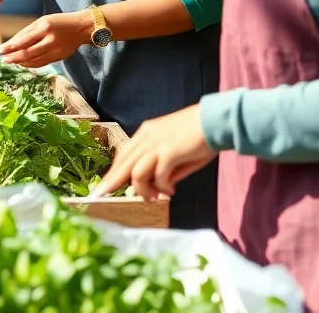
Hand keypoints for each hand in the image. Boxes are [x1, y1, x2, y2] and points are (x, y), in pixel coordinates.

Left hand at [0, 10, 91, 68]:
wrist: (81, 27)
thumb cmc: (59, 22)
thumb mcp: (42, 21)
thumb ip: (27, 32)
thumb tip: (11, 43)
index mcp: (44, 28)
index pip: (23, 41)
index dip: (9, 47)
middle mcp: (50, 41)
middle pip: (27, 53)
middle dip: (12, 57)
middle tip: (2, 59)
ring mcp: (55, 51)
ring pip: (34, 61)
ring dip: (20, 63)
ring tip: (10, 61)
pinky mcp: (59, 58)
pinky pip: (42, 64)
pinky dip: (31, 65)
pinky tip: (22, 63)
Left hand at [97, 104, 215, 200]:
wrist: (215, 120)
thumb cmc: (197, 135)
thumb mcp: (174, 148)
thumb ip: (162, 164)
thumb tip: (156, 185)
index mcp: (145, 133)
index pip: (123, 154)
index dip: (114, 171)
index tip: (105, 185)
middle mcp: (147, 137)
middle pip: (123, 163)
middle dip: (112, 182)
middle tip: (103, 195)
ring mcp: (157, 144)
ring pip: (136, 173)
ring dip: (143, 190)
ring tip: (153, 199)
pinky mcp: (169, 152)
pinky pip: (159, 176)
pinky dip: (163, 187)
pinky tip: (171, 191)